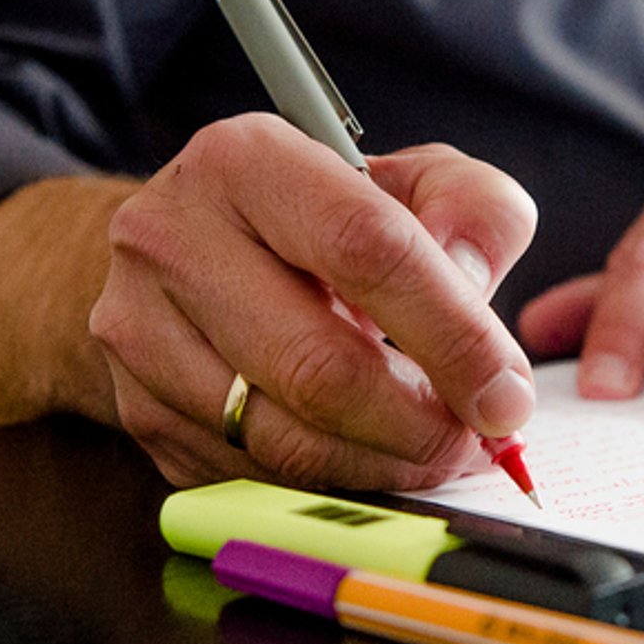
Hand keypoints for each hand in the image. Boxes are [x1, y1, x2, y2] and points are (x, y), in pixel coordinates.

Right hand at [88, 114, 537, 487]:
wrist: (188, 250)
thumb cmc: (323, 218)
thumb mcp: (414, 182)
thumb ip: (474, 213)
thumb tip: (474, 287)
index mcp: (246, 161)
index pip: (367, 250)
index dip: (452, 334)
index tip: (507, 395)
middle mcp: (171, 239)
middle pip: (317, 363)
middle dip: (420, 423)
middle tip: (477, 442)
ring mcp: (139, 331)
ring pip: (282, 437)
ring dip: (380, 464)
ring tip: (435, 453)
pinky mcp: (136, 409)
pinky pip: (249, 475)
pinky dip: (327, 482)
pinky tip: (370, 459)